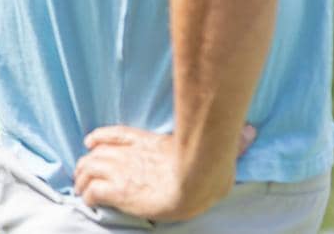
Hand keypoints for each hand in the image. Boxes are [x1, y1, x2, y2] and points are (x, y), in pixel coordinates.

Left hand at [74, 123, 255, 221]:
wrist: (192, 181)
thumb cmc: (205, 166)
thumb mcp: (216, 151)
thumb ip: (230, 142)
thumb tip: (252, 131)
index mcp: (144, 141)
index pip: (112, 134)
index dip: (99, 139)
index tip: (92, 143)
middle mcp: (125, 153)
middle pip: (93, 153)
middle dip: (86, 163)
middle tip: (84, 173)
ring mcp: (118, 171)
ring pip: (86, 170)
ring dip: (82, 179)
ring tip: (82, 188)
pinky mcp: (115, 191)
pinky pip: (91, 192)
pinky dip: (87, 196)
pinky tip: (90, 202)